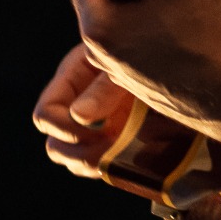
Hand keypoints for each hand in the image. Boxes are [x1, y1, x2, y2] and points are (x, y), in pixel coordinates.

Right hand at [33, 42, 135, 177]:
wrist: (174, 57)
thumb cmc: (147, 51)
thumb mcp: (124, 64)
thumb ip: (103, 88)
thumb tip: (79, 117)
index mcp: (72, 79)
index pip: (46, 114)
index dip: (64, 129)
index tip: (97, 130)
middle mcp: (76, 105)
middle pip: (55, 145)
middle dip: (79, 153)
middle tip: (111, 146)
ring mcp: (93, 127)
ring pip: (74, 162)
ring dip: (95, 164)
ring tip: (122, 152)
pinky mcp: (113, 140)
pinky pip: (98, 165)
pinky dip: (109, 168)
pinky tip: (129, 157)